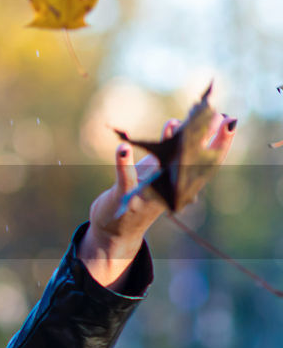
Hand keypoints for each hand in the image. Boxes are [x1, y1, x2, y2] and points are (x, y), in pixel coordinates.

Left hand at [81, 112, 235, 289]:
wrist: (116, 232)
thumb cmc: (140, 196)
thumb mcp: (156, 173)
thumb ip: (166, 150)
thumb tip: (176, 123)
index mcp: (180, 184)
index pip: (205, 163)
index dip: (220, 143)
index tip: (230, 122)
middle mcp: (169, 191)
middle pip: (189, 162)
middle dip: (200, 139)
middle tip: (213, 116)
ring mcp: (148, 195)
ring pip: (160, 168)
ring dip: (166, 145)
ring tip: (173, 122)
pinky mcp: (125, 196)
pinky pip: (125, 177)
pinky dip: (124, 161)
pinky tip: (122, 147)